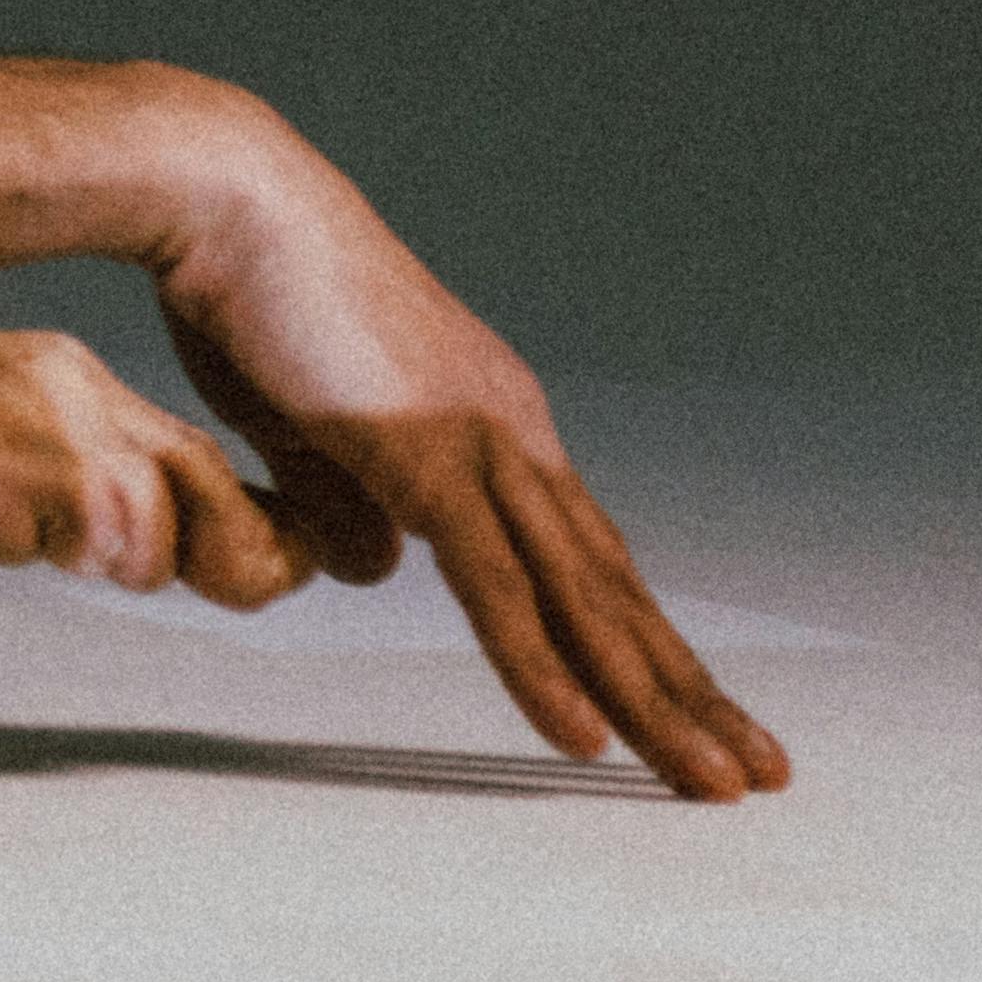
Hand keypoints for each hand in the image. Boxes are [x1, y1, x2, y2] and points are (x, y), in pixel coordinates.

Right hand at [147, 125, 790, 800]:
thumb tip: (380, 571)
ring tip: (713, 781)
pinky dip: (543, 668)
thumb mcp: (305, 427)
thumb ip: (352, 503)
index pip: (586, 556)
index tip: (689, 708)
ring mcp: (481, 442)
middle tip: (756, 772)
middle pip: (614, 586)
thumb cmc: (249, 295)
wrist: (225, 200)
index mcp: (492, 421)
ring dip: (654, 700)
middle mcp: (513, 431)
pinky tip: (584, 739)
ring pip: (584, 599)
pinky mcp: (427, 455)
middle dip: (689, 689)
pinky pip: (497, 586)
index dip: (641, 639)